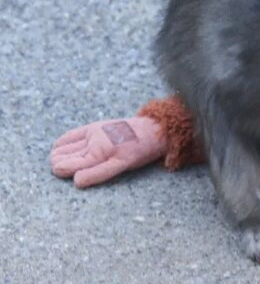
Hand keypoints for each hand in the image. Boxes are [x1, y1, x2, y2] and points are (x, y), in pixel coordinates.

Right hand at [50, 117, 166, 187]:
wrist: (152, 130)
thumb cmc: (139, 151)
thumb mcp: (121, 166)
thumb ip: (98, 174)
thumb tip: (75, 181)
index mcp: (98, 153)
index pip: (65, 166)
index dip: (62, 174)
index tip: (67, 178)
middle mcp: (91, 141)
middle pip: (59, 158)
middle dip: (60, 167)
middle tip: (67, 172)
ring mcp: (91, 132)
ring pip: (62, 148)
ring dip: (60, 157)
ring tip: (65, 163)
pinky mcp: (93, 126)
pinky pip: (69, 136)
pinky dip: (62, 145)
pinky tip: (62, 151)